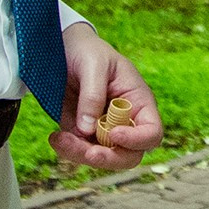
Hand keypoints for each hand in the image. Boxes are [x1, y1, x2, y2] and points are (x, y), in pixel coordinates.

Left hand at [53, 23, 165, 169]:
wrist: (66, 50)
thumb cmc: (89, 51)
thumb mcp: (94, 65)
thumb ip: (93, 95)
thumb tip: (87, 128)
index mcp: (139, 102)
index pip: (152, 132)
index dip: (138, 140)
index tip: (115, 134)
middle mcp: (125, 121)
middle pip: (129, 155)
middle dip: (108, 158)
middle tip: (88, 153)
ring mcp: (103, 130)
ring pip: (101, 157)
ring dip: (81, 155)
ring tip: (60, 139)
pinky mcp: (83, 133)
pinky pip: (79, 151)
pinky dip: (67, 150)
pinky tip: (56, 137)